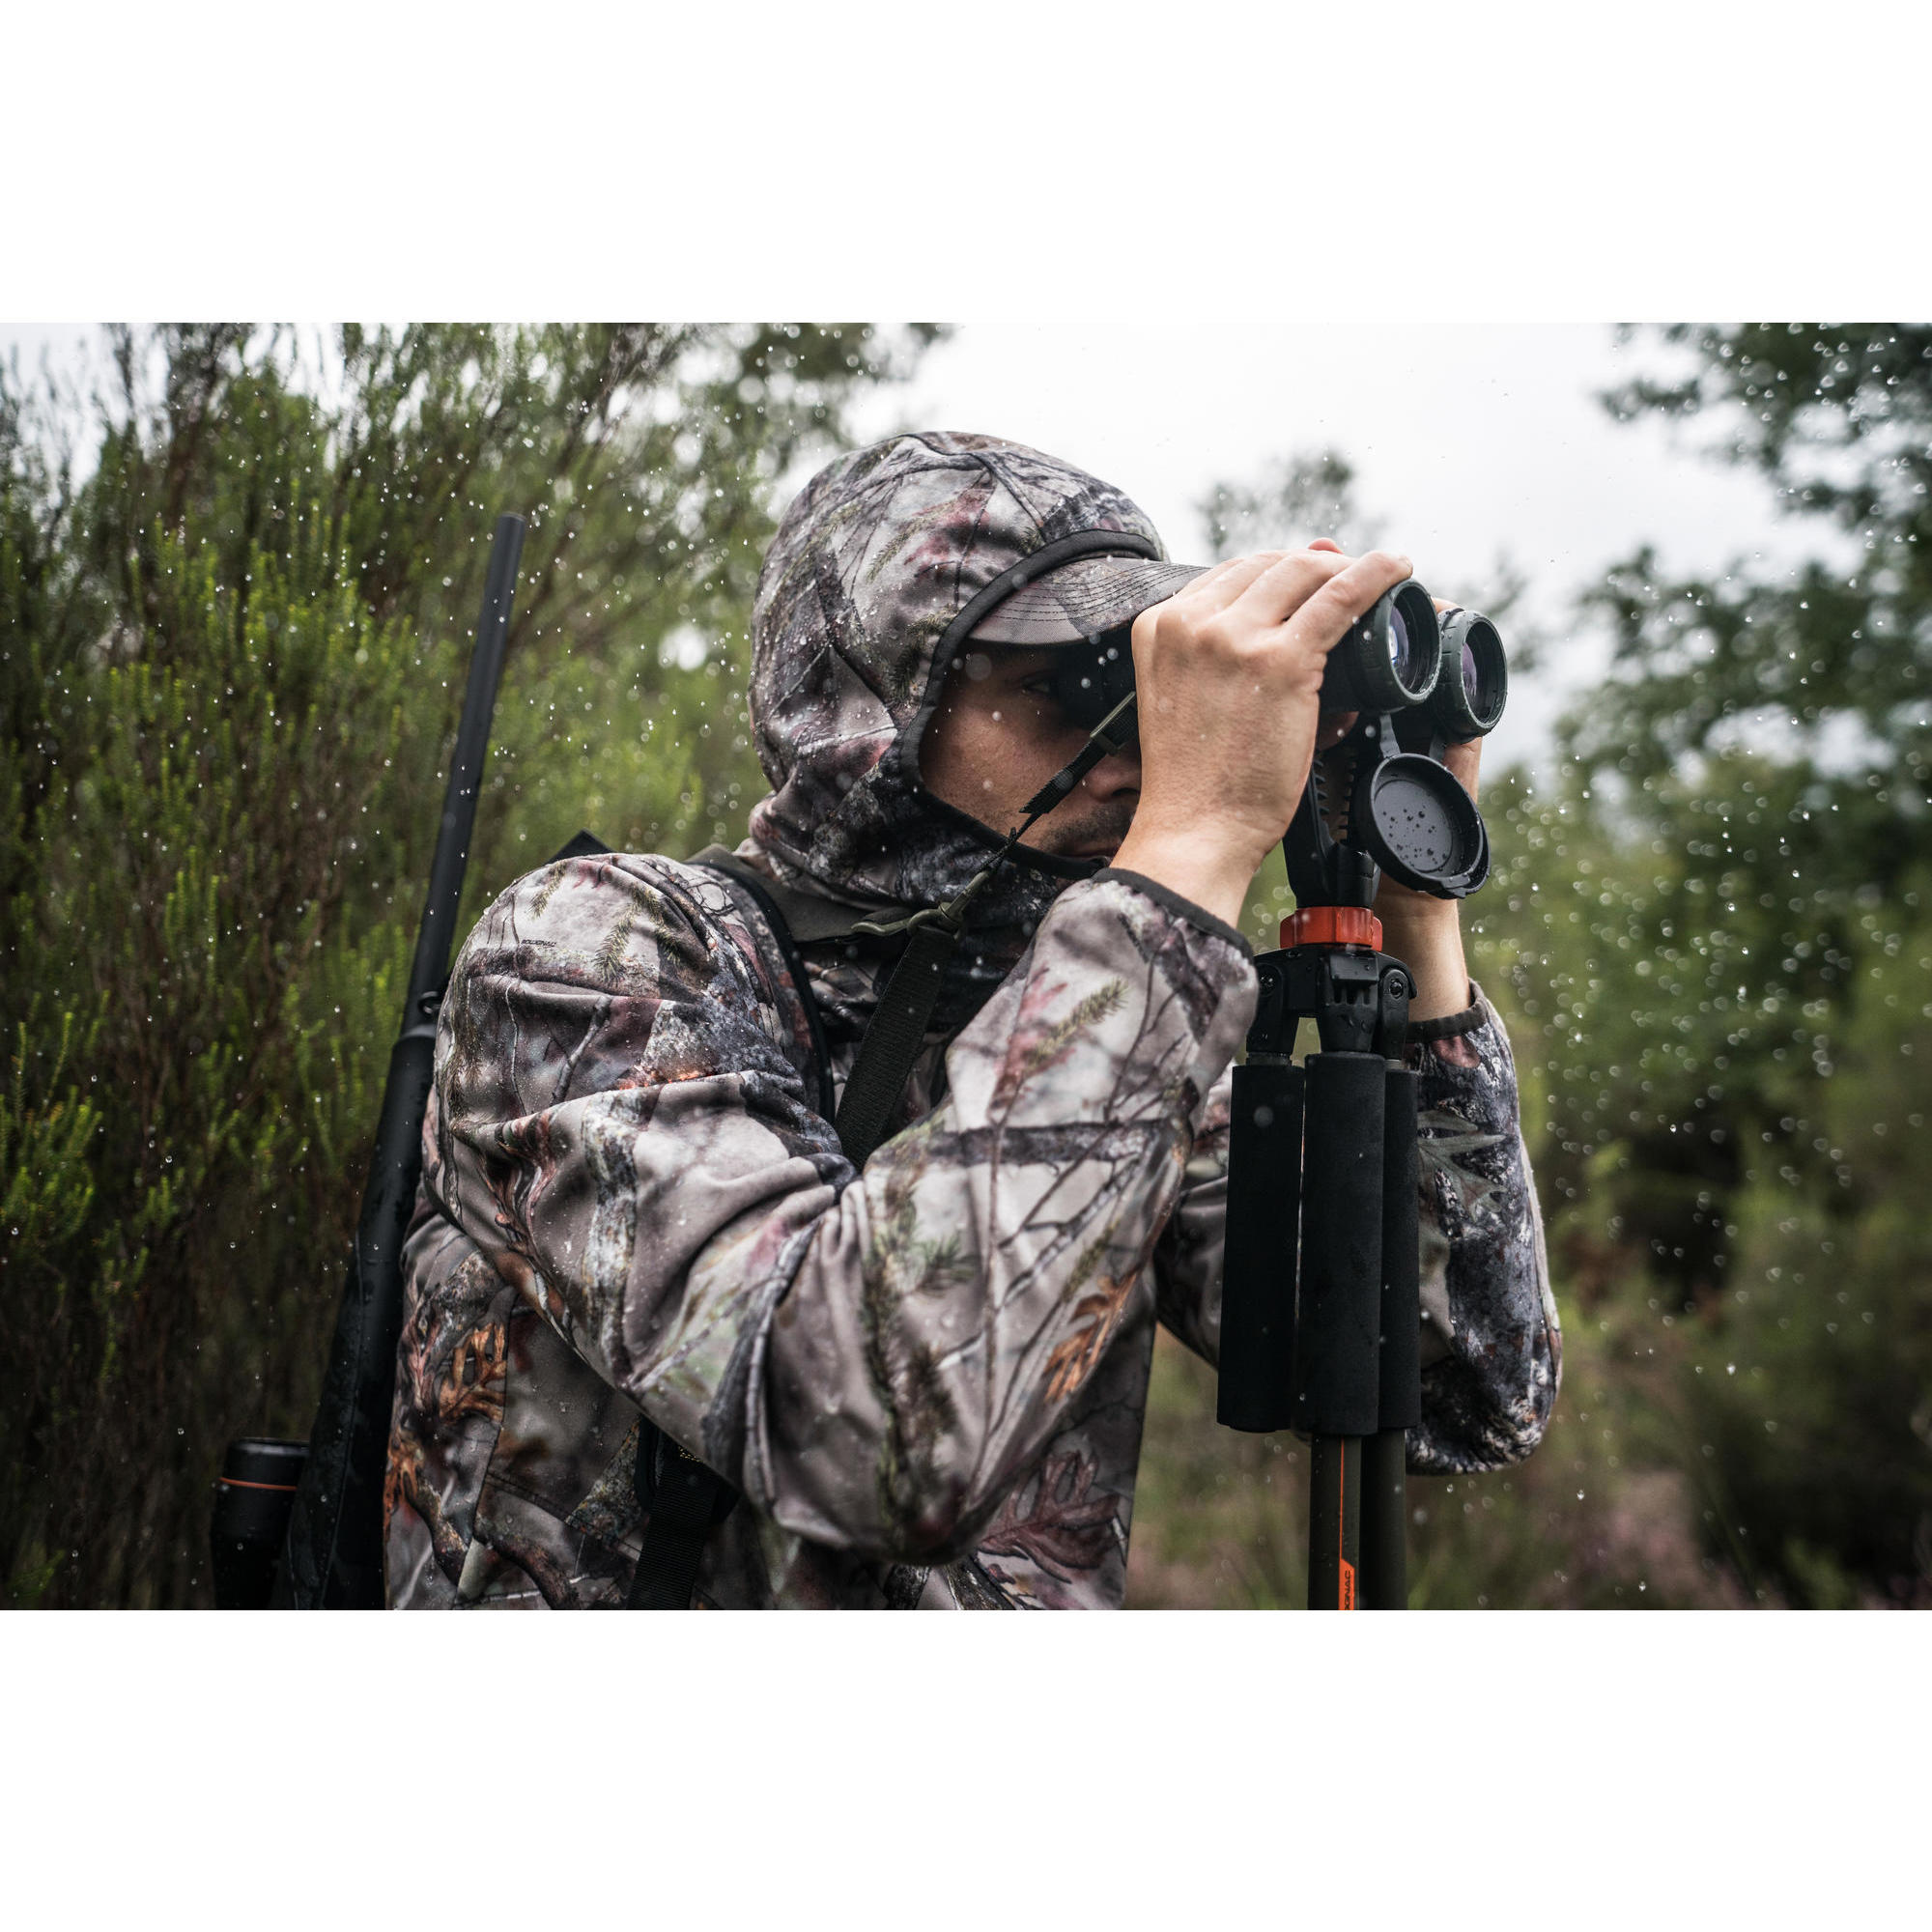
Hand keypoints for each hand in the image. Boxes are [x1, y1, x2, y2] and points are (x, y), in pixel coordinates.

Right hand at [1112, 544, 1412, 927]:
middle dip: (1314, 566)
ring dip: (1348, 567)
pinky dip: (1375, 574)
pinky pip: (1339, 597)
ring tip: (1380, 576)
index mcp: (1159, 627)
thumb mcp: (1184, 700)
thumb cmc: (1198, 781)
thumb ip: (1216, 657)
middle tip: (1351, 581)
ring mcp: (1234, 637)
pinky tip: (1397, 568)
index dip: (1278, 573)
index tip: (1309, 584)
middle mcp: (1190, 621)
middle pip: (1268, 565)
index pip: (1230, 575)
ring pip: (1304, 571)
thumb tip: (1273, 617)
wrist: (1195, 830)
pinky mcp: (1281, 661)